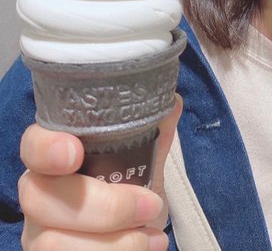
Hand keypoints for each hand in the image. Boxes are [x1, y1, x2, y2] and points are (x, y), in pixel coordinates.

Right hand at [18, 96, 181, 249]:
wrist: (134, 231)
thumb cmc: (130, 188)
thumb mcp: (143, 160)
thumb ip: (152, 131)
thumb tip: (170, 103)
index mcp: (56, 156)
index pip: (33, 144)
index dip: (47, 148)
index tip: (75, 153)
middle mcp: (38, 193)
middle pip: (41, 198)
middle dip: (106, 207)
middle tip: (151, 205)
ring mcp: (37, 232)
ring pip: (53, 243)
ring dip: (114, 244)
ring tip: (152, 238)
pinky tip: (145, 249)